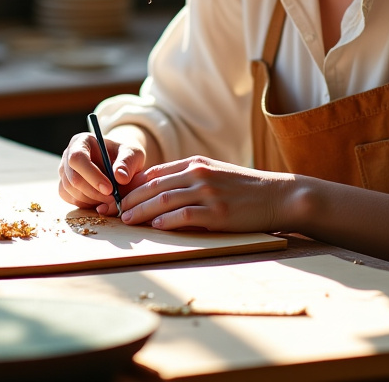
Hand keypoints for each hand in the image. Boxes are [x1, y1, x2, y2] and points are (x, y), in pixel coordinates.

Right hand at [57, 132, 147, 214]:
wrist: (120, 164)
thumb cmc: (125, 156)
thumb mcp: (133, 154)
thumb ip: (128, 163)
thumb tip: (120, 177)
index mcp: (82, 141)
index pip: (78, 158)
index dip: (92, 175)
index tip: (109, 189)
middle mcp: (68, 155)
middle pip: (72, 177)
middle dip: (93, 192)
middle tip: (113, 199)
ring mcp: (64, 172)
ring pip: (70, 190)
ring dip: (91, 199)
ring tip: (110, 199)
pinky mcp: (65, 186)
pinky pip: (70, 198)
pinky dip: (86, 204)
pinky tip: (101, 201)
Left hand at [118, 155, 291, 232]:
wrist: (277, 196)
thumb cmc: (244, 189)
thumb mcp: (214, 174)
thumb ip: (187, 178)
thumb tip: (157, 191)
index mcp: (194, 163)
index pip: (153, 173)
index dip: (131, 186)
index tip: (116, 198)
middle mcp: (198, 174)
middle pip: (153, 186)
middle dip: (129, 199)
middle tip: (111, 211)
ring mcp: (208, 192)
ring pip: (163, 200)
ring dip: (141, 211)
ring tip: (126, 220)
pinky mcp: (217, 211)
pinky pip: (185, 215)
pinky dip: (167, 221)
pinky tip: (155, 226)